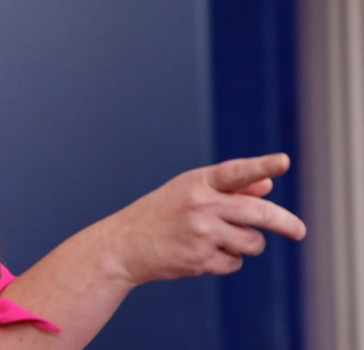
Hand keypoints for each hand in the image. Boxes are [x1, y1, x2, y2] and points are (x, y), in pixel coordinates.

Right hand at [106, 153, 306, 285]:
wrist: (124, 244)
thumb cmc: (160, 213)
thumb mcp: (189, 193)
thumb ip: (230, 190)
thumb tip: (267, 188)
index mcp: (197, 182)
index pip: (235, 172)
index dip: (262, 166)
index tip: (283, 162)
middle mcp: (200, 205)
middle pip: (258, 213)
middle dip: (286, 223)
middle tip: (300, 231)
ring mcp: (201, 234)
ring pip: (253, 242)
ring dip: (248, 244)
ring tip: (224, 239)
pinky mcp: (200, 259)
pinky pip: (235, 262)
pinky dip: (229, 260)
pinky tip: (204, 253)